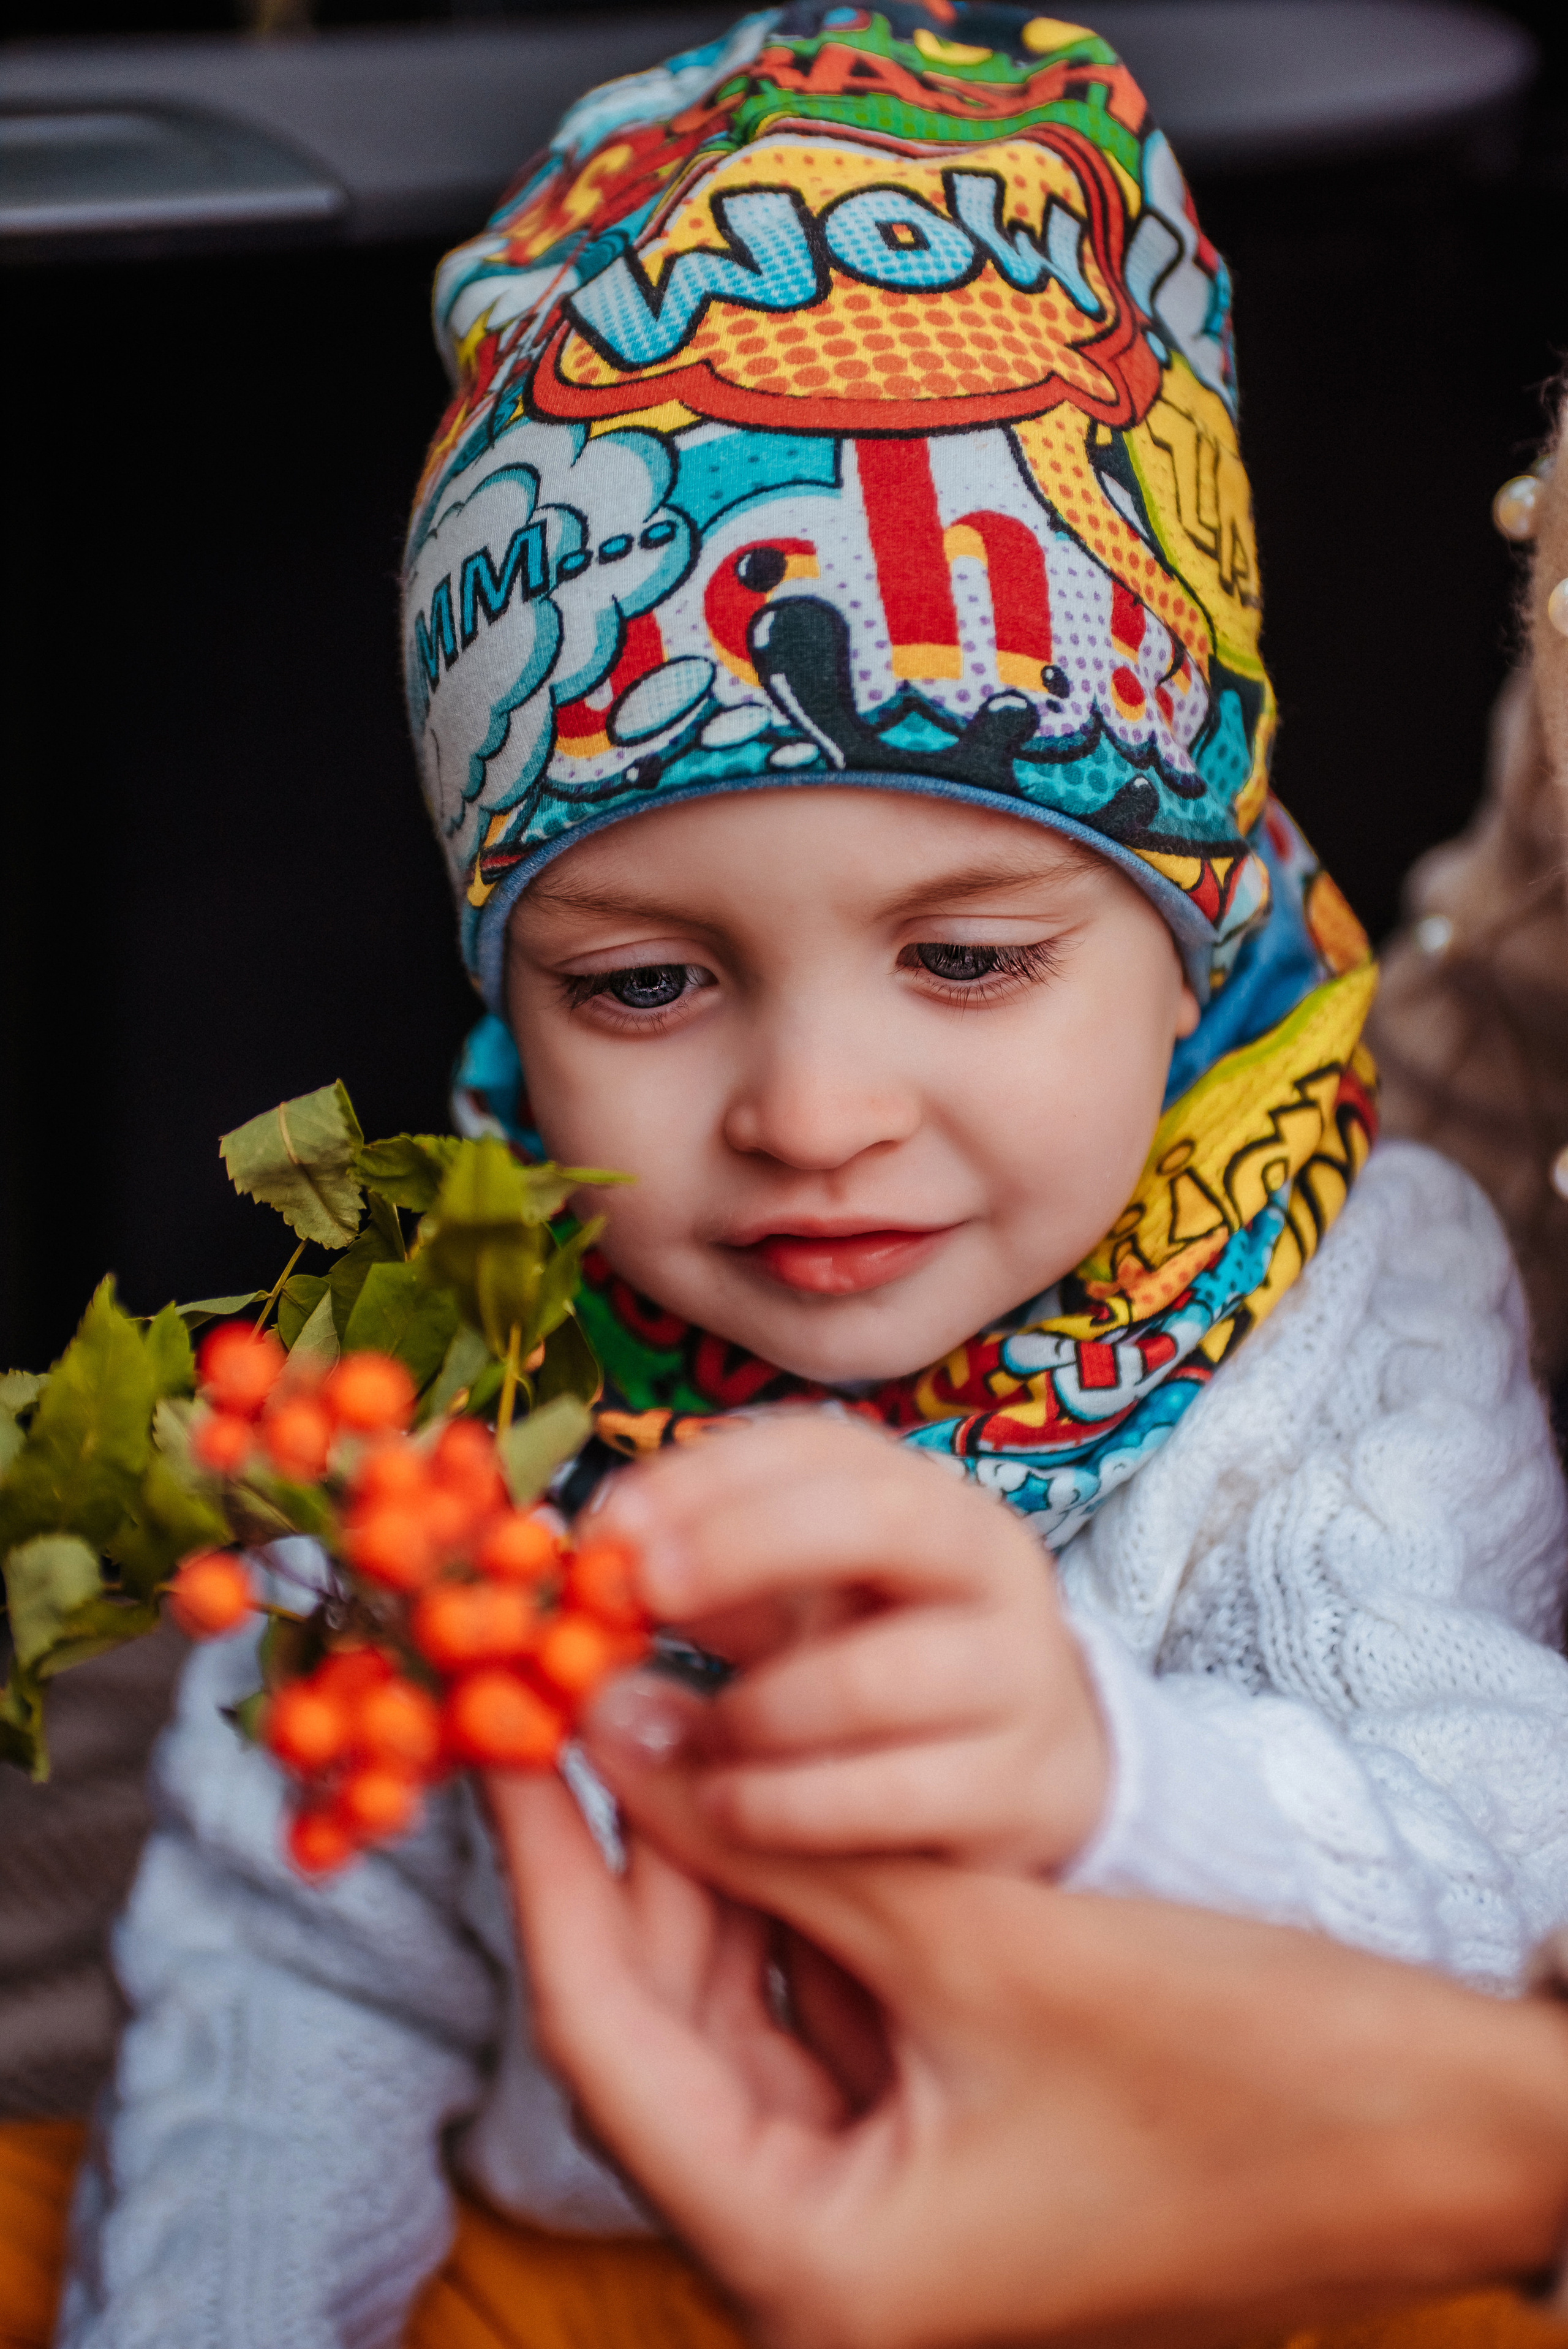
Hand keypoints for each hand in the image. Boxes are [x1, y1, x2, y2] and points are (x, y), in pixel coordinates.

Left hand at [489, 1756, 1567, 2348]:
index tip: (496, 1730)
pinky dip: (785, 1897)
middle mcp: (820, 2255)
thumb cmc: (1233, 2067)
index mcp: (813, 2267)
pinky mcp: (926, 2147)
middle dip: (630, 1847)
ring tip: (657, 1703)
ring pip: (733, 2001)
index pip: (604, 2038)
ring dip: (706, 1859)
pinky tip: (759, 1780)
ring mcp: (873, 2205)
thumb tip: (622, 1727)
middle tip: (579, 1685)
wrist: (1435, 2129)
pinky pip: (810, 2007)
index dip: (544, 1867)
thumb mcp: (981, 1940)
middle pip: (662, 2016)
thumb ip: (784, 1840)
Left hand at [584, 1415, 1108, 1874]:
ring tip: (689, 1737)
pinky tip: (730, 1809)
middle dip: (742, 1546)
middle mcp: (988, 1563)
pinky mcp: (1023, 1786)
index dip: (704, 1477)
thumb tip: (589, 1576)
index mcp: (923, 1496)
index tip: (606, 1527)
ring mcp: (1020, 1672)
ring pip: (873, 1677)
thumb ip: (703, 1583)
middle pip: (875, 1518)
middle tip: (641, 1592)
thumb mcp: (795, 1606)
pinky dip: (789, 1807)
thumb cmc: (874, 1670)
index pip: (817, 1447)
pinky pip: (892, 1794)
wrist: (1026, 1776)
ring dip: (753, 1712)